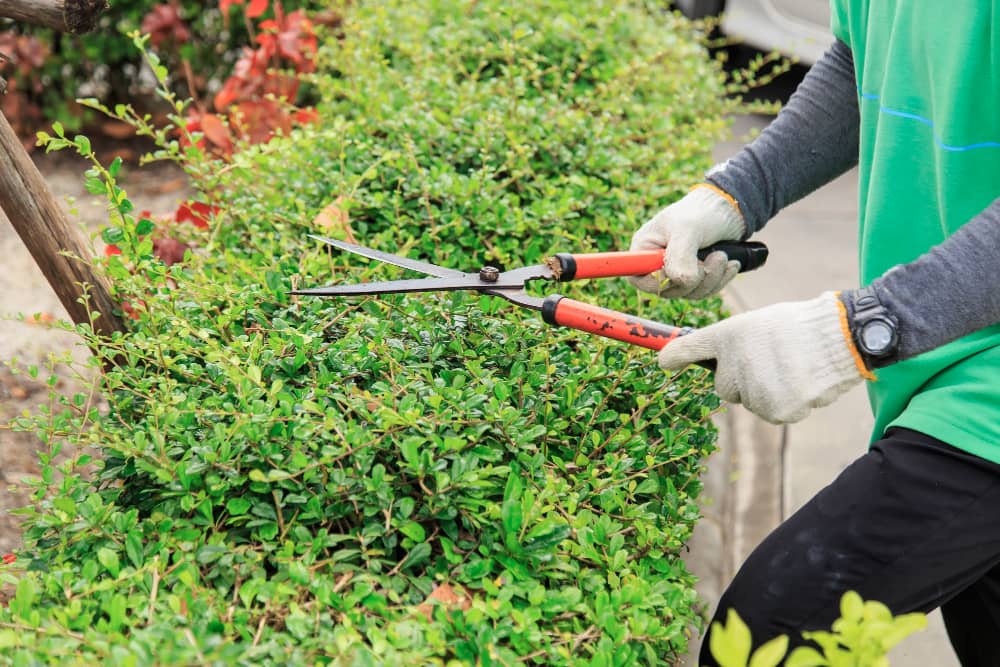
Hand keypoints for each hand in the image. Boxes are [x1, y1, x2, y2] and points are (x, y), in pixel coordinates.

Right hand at [629, 185, 746, 298]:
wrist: (727, 210)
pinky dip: (719, 280)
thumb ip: (680, 256)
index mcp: (645, 248)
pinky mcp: (693, 277)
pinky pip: (702, 291)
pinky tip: (730, 264)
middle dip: (696, 279)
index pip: (637, 278)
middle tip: (716, 257)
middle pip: (667, 290)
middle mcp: (655, 263)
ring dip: (712, 278)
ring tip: (723, 256)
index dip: (657, 282)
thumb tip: (681, 281)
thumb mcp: (688, 229)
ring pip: (688, 293)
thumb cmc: (701, 213)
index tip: (677, 274)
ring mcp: (675, 272)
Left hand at [657, 292, 873, 423]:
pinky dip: (786, 402)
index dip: (674, 356)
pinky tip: (801, 381)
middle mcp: (734, 364)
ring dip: (766, 391)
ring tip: (791, 367)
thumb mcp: (756, 325)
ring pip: (750, 401)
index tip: (662, 362)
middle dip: (742, 379)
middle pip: (723, 387)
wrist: (840, 337)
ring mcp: (754, 390)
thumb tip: (707, 363)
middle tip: (769, 359)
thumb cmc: (798, 327)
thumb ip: (729, 344)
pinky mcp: (775, 410)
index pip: (691, 348)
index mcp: (728, 337)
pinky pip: (772, 412)